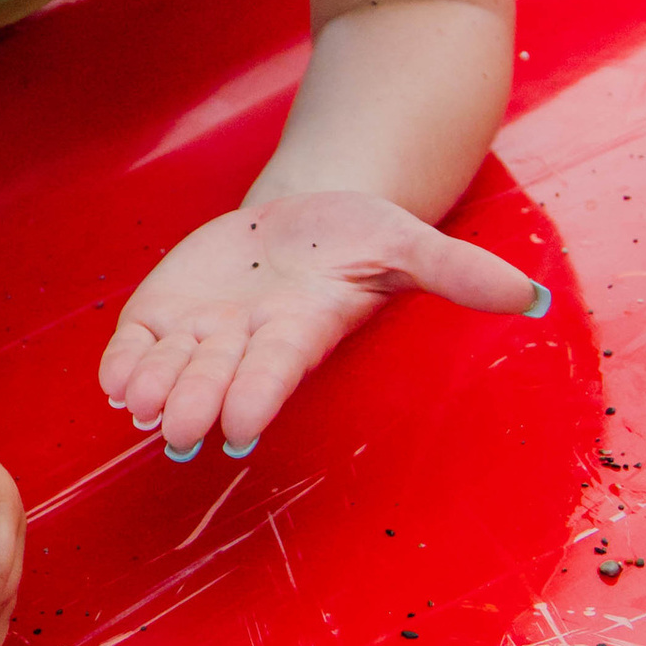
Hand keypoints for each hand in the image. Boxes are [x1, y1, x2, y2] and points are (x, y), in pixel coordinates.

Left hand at [100, 188, 548, 459]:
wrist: (303, 217)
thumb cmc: (358, 236)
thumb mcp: (408, 242)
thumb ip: (457, 273)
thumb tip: (531, 299)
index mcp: (300, 331)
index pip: (277, 370)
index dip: (258, 394)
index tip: (242, 426)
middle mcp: (245, 345)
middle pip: (216, 379)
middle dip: (196, 402)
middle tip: (177, 428)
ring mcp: (201, 334)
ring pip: (169, 370)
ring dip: (151, 389)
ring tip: (137, 402)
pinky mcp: (164, 315)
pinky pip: (136, 348)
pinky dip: (123, 365)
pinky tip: (115, 379)